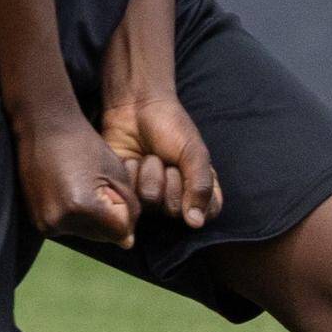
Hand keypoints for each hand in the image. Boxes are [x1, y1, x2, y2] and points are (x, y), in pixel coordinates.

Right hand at [10, 106, 143, 250]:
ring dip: (91, 218)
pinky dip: (74, 216)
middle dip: (108, 218)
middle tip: (94, 184)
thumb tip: (127, 242)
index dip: (125, 211)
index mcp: (82, 207)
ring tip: (79, 186)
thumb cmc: (85, 146)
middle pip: (103, 236)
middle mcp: (60, 221)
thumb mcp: (118, 175)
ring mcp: (45, 223)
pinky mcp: (36, 221)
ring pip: (86, 233)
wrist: (43, 129)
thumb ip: (128, 210)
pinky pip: (68, 228)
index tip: (111, 186)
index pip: (121, 232)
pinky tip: (68, 191)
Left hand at [99, 83, 219, 232]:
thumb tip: (196, 224)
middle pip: (173, 210)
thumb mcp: (194, 153)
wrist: (136, 107)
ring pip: (150, 201)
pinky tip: (131, 158)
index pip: (206, 214)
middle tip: (166, 158)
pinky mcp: (125, 188)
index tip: (190, 172)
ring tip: (148, 156)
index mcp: (197, 189)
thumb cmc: (171, 127)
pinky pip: (128, 192)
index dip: (197, 196)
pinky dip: (131, 171)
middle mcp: (174, 197)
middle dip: (170, 179)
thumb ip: (200, 187)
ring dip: (150, 172)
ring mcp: (148, 194)